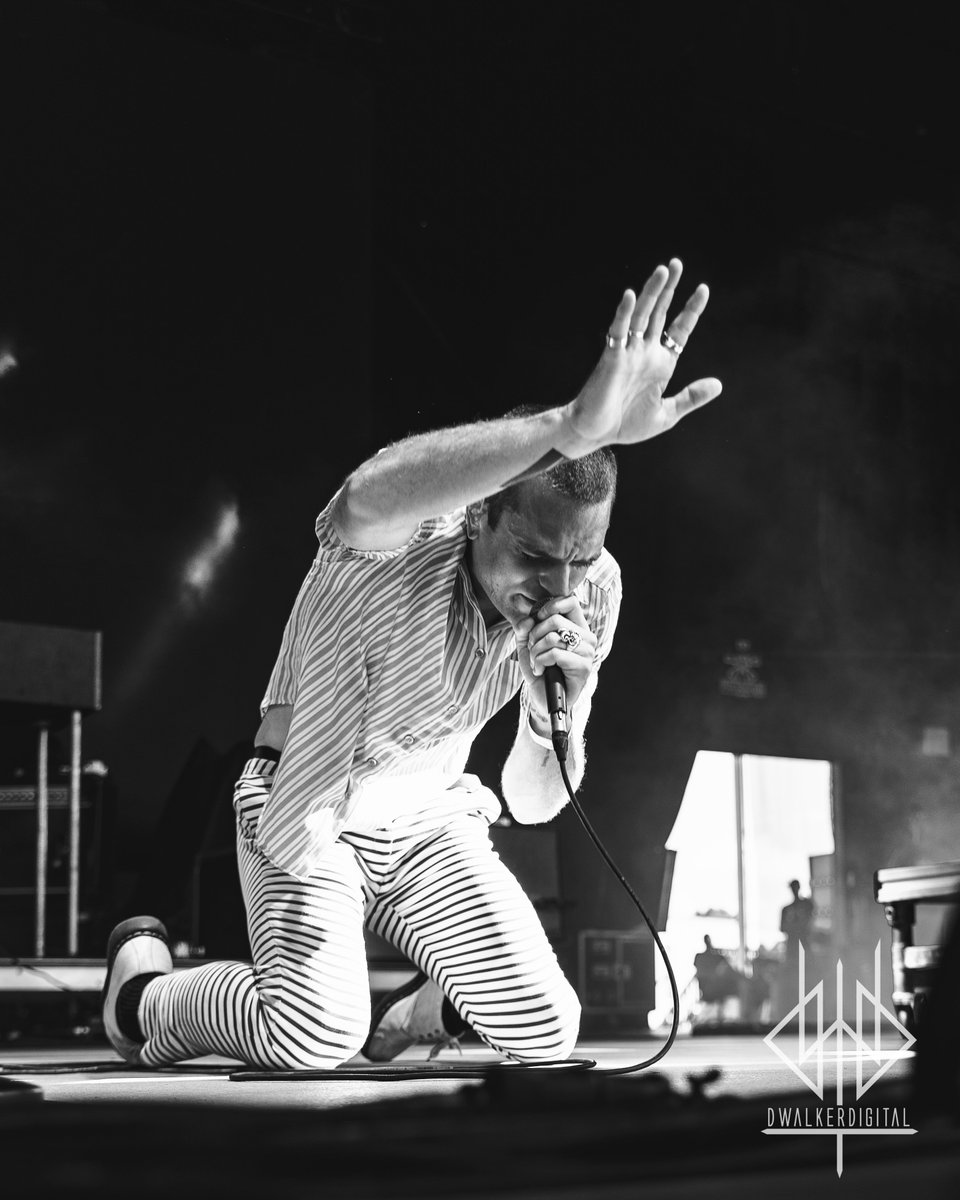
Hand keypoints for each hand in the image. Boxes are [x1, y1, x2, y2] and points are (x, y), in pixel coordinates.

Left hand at [513, 595, 597, 720]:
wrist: (544, 699)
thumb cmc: (540, 670)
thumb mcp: (527, 646)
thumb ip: (524, 629)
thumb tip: (527, 620)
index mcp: (576, 627)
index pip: (570, 601)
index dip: (550, 606)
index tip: (538, 619)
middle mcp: (586, 637)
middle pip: (555, 619)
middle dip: (535, 635)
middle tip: (533, 649)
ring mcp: (587, 652)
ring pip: (553, 637)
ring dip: (536, 652)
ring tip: (536, 662)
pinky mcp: (584, 667)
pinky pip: (555, 654)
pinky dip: (540, 662)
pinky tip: (541, 671)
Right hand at [558, 258, 721, 455]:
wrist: (595, 435)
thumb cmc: (625, 425)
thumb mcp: (666, 414)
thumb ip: (691, 397)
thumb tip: (719, 384)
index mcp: (660, 362)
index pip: (679, 329)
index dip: (691, 310)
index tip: (703, 289)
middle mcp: (644, 352)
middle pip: (659, 312)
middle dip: (669, 289)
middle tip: (677, 263)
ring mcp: (628, 352)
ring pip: (642, 316)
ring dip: (652, 293)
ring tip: (663, 271)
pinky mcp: (612, 358)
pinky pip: (618, 332)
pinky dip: (625, 314)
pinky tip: (631, 296)